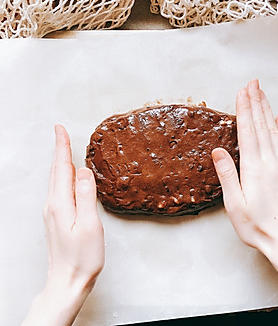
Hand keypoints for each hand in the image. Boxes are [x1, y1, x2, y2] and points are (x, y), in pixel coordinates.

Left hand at [22, 125, 103, 325]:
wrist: (68, 282)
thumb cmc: (82, 257)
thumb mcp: (90, 225)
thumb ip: (86, 195)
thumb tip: (83, 170)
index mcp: (61, 203)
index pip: (61, 168)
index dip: (62, 147)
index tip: (60, 129)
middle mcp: (52, 205)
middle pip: (56, 171)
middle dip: (59, 149)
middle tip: (61, 132)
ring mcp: (52, 212)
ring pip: (55, 179)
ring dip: (60, 161)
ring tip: (64, 149)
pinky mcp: (56, 218)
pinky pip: (58, 189)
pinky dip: (61, 175)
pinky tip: (67, 176)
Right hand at [213, 80, 277, 325]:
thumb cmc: (257, 226)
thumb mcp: (235, 205)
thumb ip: (228, 175)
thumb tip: (218, 151)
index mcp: (255, 169)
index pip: (248, 132)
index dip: (244, 110)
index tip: (242, 92)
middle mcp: (271, 162)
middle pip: (262, 126)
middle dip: (256, 102)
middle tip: (253, 83)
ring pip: (274, 131)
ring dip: (267, 110)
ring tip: (262, 93)